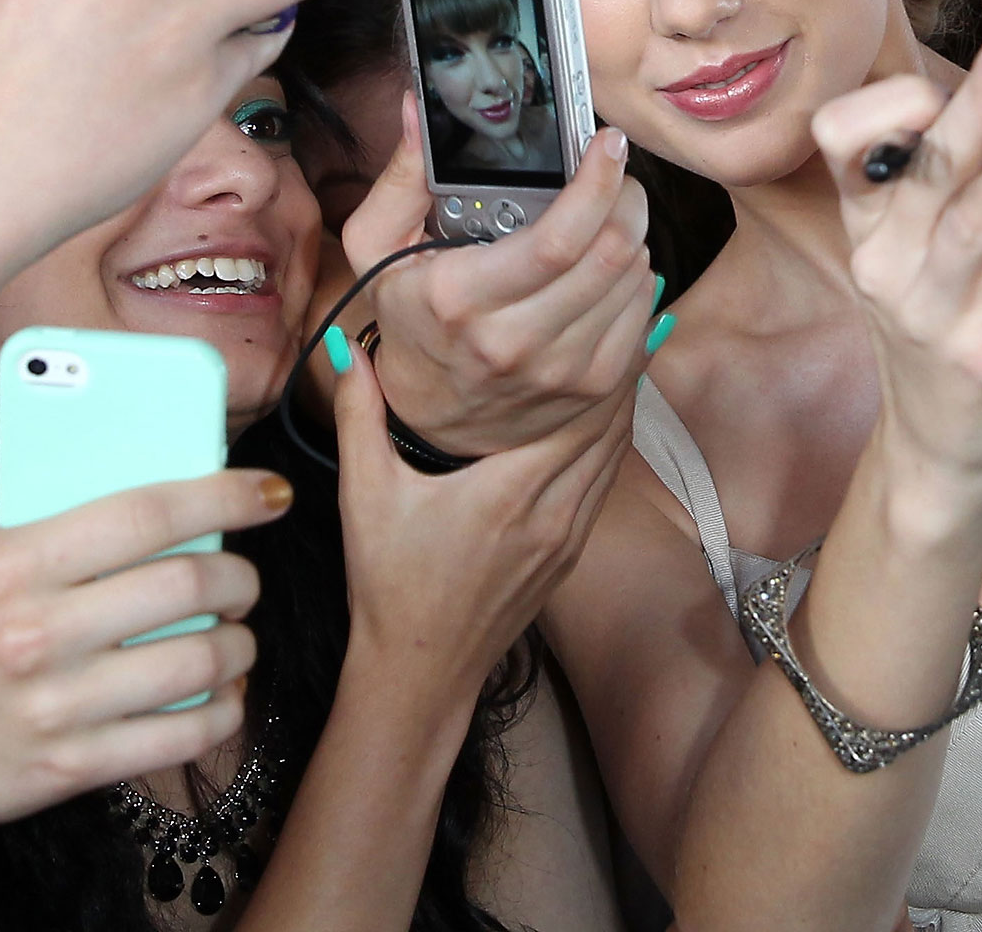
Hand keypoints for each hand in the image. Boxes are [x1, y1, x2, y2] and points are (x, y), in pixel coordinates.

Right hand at [0, 361, 294, 829]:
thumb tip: (5, 358)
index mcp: (10, 563)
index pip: (144, 514)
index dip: (223, 495)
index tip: (269, 491)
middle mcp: (33, 635)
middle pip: (183, 588)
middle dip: (238, 576)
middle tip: (243, 573)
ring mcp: (52, 707)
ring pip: (192, 665)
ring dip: (238, 644)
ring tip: (235, 631)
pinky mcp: (65, 768)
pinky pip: (175, 739)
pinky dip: (219, 714)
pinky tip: (220, 693)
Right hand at [330, 325, 628, 694]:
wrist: (420, 670)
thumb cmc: (389, 585)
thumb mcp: (364, 495)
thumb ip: (359, 416)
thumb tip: (351, 350)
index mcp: (509, 491)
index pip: (580, 411)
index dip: (602, 359)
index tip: (609, 312)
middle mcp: (553, 512)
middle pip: (610, 426)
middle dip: (622, 369)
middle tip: (630, 313)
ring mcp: (569, 537)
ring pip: (614, 456)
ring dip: (622, 405)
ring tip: (629, 350)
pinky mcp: (570, 556)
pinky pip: (602, 485)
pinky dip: (609, 445)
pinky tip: (604, 416)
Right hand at [339, 95, 656, 457]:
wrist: (434, 420)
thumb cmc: (411, 323)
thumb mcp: (377, 250)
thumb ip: (400, 179)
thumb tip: (417, 110)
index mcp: (461, 299)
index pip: (557, 240)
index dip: (596, 183)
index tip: (609, 143)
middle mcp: (515, 340)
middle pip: (610, 254)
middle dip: (625, 198)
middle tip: (614, 174)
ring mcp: (561, 370)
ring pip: (634, 279)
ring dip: (632, 234)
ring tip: (607, 218)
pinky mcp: (594, 387)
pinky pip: (642, 312)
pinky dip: (637, 276)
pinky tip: (609, 265)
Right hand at [810, 23, 981, 513]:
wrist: (939, 458)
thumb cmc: (945, 331)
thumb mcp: (939, 251)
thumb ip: (972, 179)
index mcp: (868, 228)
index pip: (841, 141)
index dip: (889, 103)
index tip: (943, 82)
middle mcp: (889, 266)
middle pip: (925, 169)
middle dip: (971, 103)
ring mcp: (937, 316)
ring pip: (977, 225)